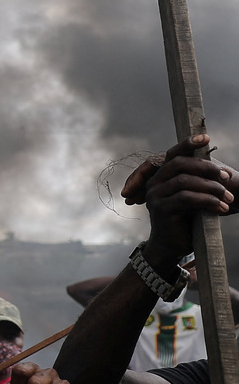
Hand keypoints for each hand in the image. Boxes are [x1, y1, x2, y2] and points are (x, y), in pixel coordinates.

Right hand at [121, 135, 231, 258]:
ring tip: (228, 199)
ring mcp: (156, 196)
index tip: (205, 137)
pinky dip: (208, 201)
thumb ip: (195, 180)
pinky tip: (222, 208)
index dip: (187, 143)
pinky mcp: (162, 209)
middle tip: (226, 177)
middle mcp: (154, 183)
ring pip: (184, 181)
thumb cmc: (186, 219)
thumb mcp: (192, 195)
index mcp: (161, 176)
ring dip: (212, 188)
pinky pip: (186, 198)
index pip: (173, 154)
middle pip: (178, 164)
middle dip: (205, 168)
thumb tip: (216, 166)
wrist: (173, 245)